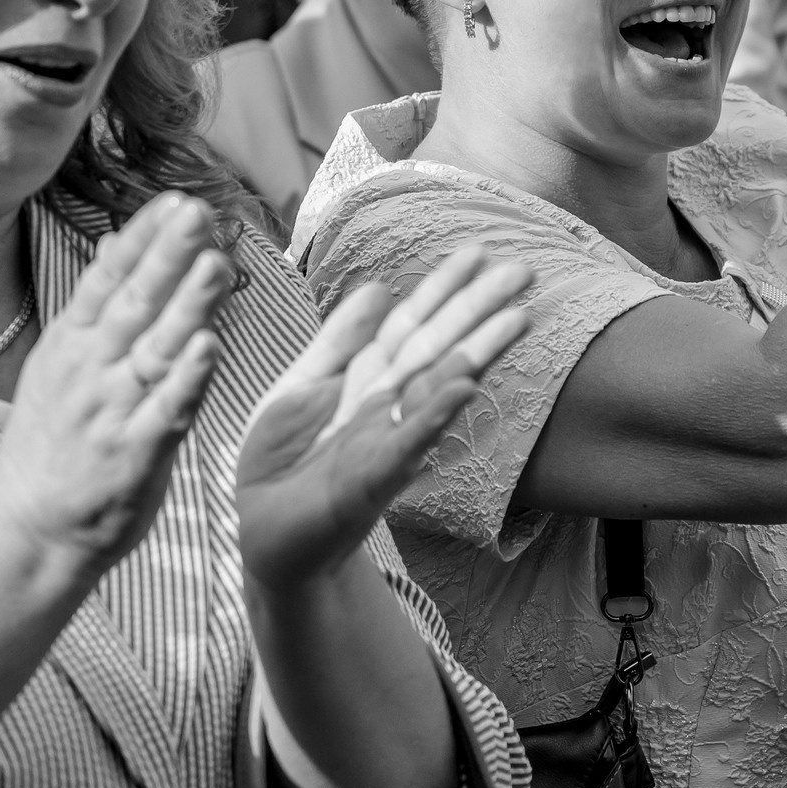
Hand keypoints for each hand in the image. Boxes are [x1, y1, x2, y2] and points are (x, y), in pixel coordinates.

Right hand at [0, 192, 235, 575]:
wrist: (28, 531)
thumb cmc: (50, 445)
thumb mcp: (58, 364)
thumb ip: (93, 307)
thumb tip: (115, 245)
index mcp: (70, 345)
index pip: (107, 279)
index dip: (143, 238)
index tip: (176, 198)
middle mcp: (90, 371)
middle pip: (134, 304)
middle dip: (168, 254)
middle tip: (200, 211)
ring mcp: (112, 412)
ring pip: (156, 350)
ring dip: (187, 305)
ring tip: (217, 262)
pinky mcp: (135, 455)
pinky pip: (167, 411)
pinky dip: (188, 379)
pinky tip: (211, 346)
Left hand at [236, 246, 529, 590]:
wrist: (263, 534)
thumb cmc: (283, 462)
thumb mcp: (301, 387)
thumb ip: (338, 342)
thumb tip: (379, 287)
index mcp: (367, 381)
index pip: (410, 326)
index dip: (440, 290)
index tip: (478, 253)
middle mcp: (385, 408)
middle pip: (435, 348)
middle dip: (476, 310)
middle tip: (523, 270)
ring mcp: (383, 443)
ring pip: (433, 390)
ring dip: (474, 353)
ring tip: (516, 318)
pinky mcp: (368, 482)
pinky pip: (404, 443)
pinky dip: (432, 415)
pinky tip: (464, 387)